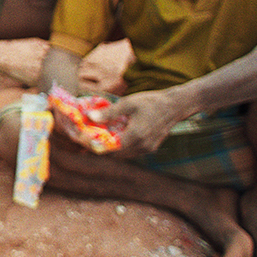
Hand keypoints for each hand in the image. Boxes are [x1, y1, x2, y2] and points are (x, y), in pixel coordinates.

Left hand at [59, 89, 187, 158]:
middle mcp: (142, 146)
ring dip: (109, 150)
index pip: (109, 148)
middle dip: (99, 148)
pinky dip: (120, 148)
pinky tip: (112, 139)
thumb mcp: (128, 103)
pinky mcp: (150, 148)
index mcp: (135, 136)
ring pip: (122, 155)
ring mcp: (147, 149)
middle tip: (85, 141)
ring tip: (95, 141)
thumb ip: (109, 112)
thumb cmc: (151, 102)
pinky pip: (130, 152)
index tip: (82, 142)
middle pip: (114, 154)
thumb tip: (89, 116)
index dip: (94, 146)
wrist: (175, 106)